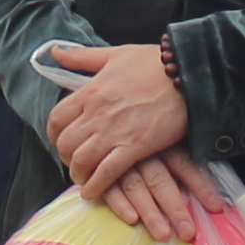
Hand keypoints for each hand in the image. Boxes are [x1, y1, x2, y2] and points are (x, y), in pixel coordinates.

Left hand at [43, 42, 213, 242]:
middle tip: (75, 162)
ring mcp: (114, 131)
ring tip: (84, 178)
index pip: (57, 119)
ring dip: (78, 173)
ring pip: (81, 160)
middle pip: (65, 143)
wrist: (188, 74)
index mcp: (90, 91)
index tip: (62, 140)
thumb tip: (56, 52)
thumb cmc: (154, 63)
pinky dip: (96, 186)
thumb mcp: (115, 54)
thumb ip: (83, 57)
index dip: (55, 134)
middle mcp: (96, 113)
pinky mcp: (134, 147)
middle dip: (66, 157)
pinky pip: (106, 173)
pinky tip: (93, 192)